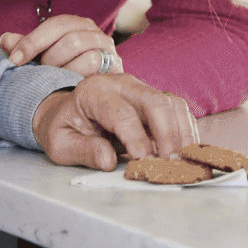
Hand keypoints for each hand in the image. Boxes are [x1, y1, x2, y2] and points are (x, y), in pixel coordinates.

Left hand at [0, 14, 120, 77]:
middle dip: (50, 60)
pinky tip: (68, 87)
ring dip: (66, 72)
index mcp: (77, 24)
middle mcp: (96, 33)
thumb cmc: (64, 68)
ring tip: (55, 80)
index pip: (55, 25)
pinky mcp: (118, 71)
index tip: (14, 59)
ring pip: (88, 57)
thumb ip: (26, 46)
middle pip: (72, 40)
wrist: (96, 91)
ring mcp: (110, 52)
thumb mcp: (43, 54)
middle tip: (41, 73)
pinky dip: (80, 80)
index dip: (32, 41)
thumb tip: (4, 39)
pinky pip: (99, 75)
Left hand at [30, 71, 198, 171]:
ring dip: (182, 134)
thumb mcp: (60, 144)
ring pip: (172, 104)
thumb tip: (109, 161)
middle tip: (173, 164)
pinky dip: (186, 131)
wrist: (65, 112)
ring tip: (183, 162)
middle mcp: (120, 83)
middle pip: (154, 102)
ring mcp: (139, 88)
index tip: (145, 162)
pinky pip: (178, 110)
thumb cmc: (63, 128)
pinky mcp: (153, 98)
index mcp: (93, 92)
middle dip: (168, 134)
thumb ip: (83, 151)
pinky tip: (186, 153)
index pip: (121, 113)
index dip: (136, 139)